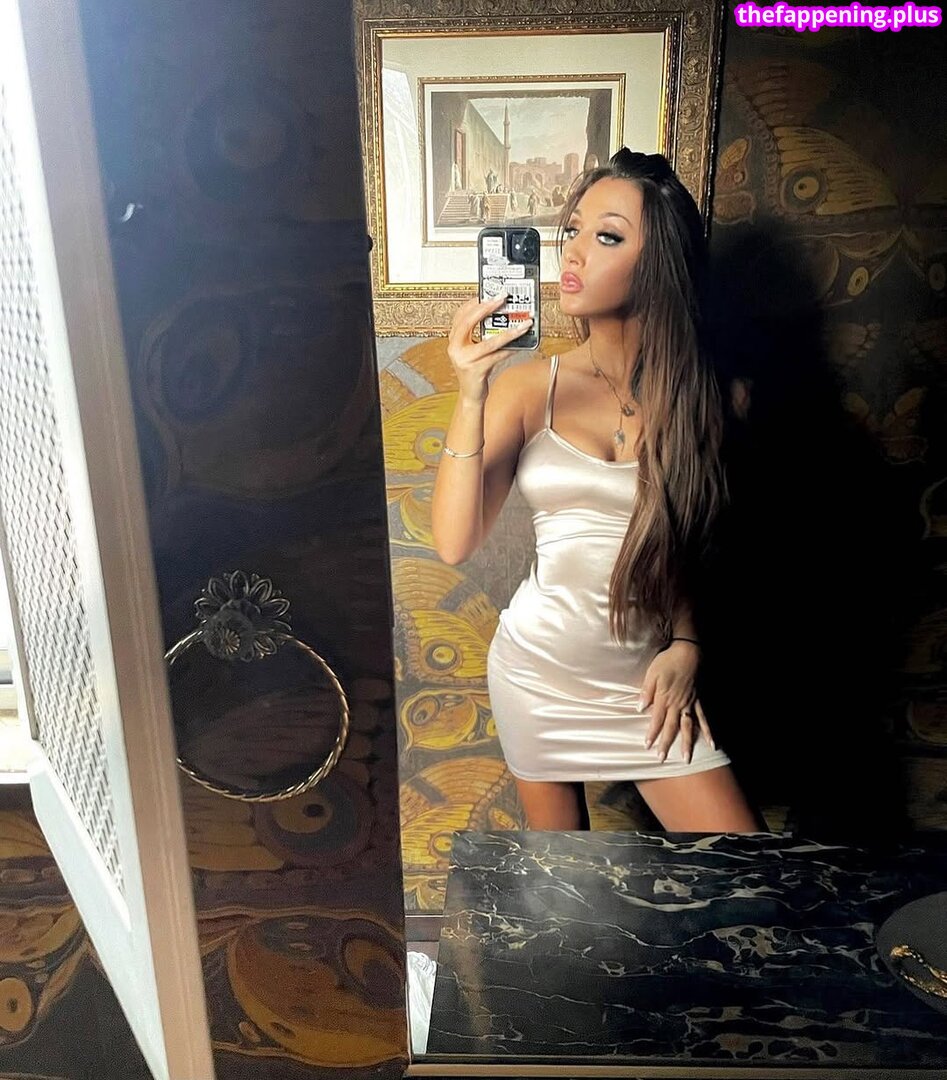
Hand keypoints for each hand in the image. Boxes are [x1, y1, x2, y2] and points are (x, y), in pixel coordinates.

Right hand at [447, 294, 533, 402]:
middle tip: (503, 298)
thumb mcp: (474, 350)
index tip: (488, 293)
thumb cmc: (476, 371)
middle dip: (487, 308)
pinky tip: (521, 344)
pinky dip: (510, 349)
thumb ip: (480, 335)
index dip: (473, 303)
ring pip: (489, 342)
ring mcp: (464, 360)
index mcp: (453, 340)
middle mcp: (455, 349)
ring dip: (509, 332)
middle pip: (468, 322)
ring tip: (523, 324)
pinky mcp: (476, 370)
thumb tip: (501, 316)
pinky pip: (497, 356)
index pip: (460, 315)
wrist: (471, 396)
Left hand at [640, 642, 715, 763]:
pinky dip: (708, 731)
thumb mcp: (652, 674)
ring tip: (687, 759)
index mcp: (664, 698)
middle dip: (666, 744)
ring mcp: (690, 703)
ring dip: (687, 743)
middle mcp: (678, 704)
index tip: (647, 746)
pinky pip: (704, 718)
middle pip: (672, 727)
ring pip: (688, 727)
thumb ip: (646, 692)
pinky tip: (712, 743)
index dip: (652, 734)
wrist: (688, 651)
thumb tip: (639, 708)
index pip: (657, 720)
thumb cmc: (667, 661)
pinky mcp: (698, 700)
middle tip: (662, 759)